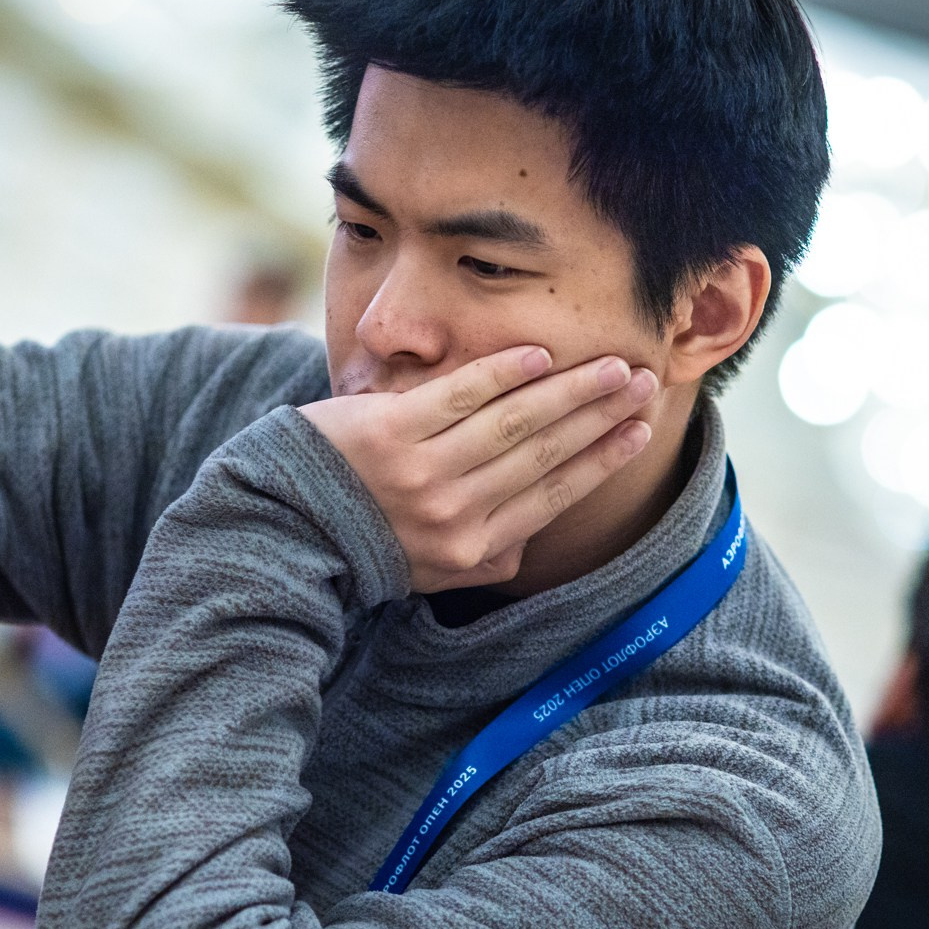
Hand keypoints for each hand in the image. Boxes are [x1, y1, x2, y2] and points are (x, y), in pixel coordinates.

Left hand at [300, 348, 655, 591]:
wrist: (286, 526)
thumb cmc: (365, 542)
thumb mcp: (431, 573)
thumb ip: (486, 557)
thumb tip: (532, 539)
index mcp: (471, 550)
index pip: (552, 495)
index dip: (601, 460)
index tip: (640, 431)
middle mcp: (454, 514)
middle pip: (546, 453)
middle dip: (601, 415)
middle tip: (642, 383)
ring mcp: (423, 471)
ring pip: (513, 422)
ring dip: (569, 390)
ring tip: (609, 365)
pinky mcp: (390, 430)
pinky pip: (459, 394)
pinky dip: (502, 373)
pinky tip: (539, 356)